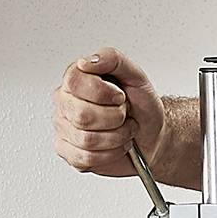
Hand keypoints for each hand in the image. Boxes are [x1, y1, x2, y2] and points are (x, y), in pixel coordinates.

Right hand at [52, 47, 165, 177]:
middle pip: (81, 115)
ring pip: (86, 139)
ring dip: (116, 137)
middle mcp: (66, 103)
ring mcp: (64, 128)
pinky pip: (86, 158)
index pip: (74, 82)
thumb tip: (87, 61)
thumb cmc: (141, 107)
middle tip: (123, 115)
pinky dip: (110, 154)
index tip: (119, 96)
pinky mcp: (69, 153)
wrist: (152, 135)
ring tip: (123, 130)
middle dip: (114, 118)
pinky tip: (115, 145)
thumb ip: (112, 59)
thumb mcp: (135, 76)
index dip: (102, 92)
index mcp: (76, 80)